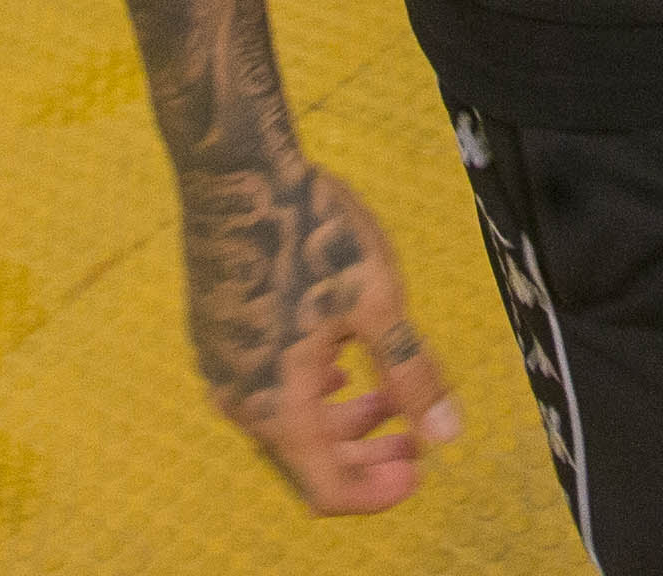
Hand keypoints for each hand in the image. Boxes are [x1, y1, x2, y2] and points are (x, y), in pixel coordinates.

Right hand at [181, 157, 458, 514]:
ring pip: (286, 423)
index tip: (420, 469)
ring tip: (389, 395)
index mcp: (277, 405)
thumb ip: (411, 376)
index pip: (328, 490)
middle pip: (307, 460)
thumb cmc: (310, 230)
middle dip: (366, 457)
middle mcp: (239, 398)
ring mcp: (221, 365)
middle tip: (415, 439)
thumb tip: (446, 437)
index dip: (380, 492)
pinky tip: (339, 362)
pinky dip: (308, 393)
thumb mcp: (378, 302)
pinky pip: (264, 389)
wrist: (237, 168)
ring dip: (341, 421)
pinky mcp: (216, 334)